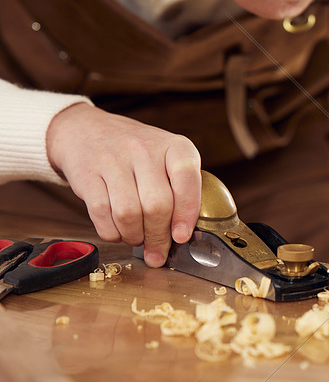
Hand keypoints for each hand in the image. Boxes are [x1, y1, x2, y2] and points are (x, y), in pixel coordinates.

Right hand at [46, 103, 201, 267]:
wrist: (87, 130)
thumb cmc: (137, 155)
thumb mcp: (168, 160)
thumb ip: (180, 191)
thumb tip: (183, 237)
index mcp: (175, 146)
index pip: (187, 181)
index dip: (186, 214)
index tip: (182, 237)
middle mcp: (145, 149)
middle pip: (157, 206)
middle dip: (158, 237)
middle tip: (158, 251)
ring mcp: (113, 159)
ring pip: (128, 214)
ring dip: (134, 236)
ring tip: (137, 238)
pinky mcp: (87, 173)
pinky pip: (101, 213)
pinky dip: (111, 232)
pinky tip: (118, 231)